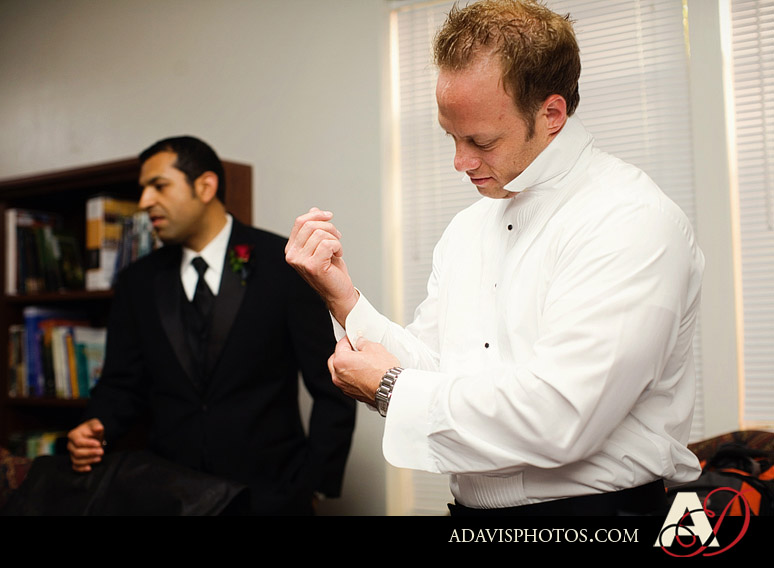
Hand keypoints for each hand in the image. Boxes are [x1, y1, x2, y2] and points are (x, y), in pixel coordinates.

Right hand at [67, 418, 104, 472]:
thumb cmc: (92, 429)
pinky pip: (75, 467)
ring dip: (88, 461)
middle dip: (90, 453)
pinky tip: (90, 468)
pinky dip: (81, 469)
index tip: (98, 444)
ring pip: (76, 460)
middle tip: (101, 451)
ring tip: (99, 458)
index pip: (78, 442)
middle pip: (77, 452)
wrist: (93, 435)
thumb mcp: (95, 424)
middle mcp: (70, 445)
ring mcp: (72, 453)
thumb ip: (96, 426)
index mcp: (73, 435)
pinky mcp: (75, 460)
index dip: (88, 444)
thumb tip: (99, 428)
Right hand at [285, 207, 358, 324]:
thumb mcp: (321, 245)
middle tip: (337, 237)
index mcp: (292, 249)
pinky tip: (338, 255)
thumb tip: (314, 210)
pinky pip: (328, 244)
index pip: (300, 222)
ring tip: (337, 250)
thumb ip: (315, 229)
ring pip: (320, 234)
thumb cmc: (331, 270)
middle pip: (310, 225)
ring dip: (334, 239)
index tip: (329, 215)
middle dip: (329, 227)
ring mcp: (301, 262)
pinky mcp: (313, 266)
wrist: (338, 292)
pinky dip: (337, 246)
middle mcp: (292, 255)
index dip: (316, 215)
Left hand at [328, 336, 400, 405]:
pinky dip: (352, 377)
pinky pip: (347, 382)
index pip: (340, 345)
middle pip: (335, 360)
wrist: (391, 389)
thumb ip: (362, 343)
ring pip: (340, 372)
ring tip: (361, 362)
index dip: (349, 339)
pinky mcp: (352, 394)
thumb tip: (360, 342)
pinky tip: (363, 373)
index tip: (354, 339)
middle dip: (343, 353)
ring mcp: (344, 386)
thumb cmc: (382, 371)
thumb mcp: (374, 348)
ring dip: (346, 366)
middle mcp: (338, 376)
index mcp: (340, 361)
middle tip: (355, 349)